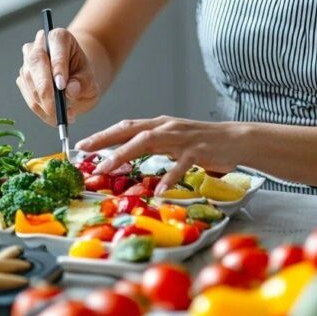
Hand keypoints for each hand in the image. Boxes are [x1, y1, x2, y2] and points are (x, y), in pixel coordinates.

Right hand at [17, 28, 99, 125]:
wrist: (74, 80)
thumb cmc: (83, 77)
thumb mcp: (91, 81)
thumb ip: (83, 84)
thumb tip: (71, 90)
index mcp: (60, 37)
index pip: (56, 47)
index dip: (58, 66)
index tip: (61, 86)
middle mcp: (40, 45)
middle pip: (36, 62)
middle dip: (45, 89)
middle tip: (56, 111)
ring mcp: (27, 61)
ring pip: (29, 81)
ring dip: (44, 103)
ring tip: (64, 117)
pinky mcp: (23, 77)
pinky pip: (28, 95)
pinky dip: (40, 109)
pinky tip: (54, 116)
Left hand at [74, 117, 243, 194]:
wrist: (234, 139)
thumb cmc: (201, 142)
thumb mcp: (171, 140)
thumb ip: (150, 146)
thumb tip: (124, 156)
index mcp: (159, 125)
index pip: (126, 127)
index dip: (103, 135)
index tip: (82, 145)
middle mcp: (167, 127)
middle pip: (131, 131)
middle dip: (106, 140)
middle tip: (86, 152)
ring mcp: (182, 138)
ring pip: (149, 142)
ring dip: (125, 154)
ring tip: (107, 168)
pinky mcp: (198, 150)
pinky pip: (181, 164)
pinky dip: (170, 177)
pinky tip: (160, 190)